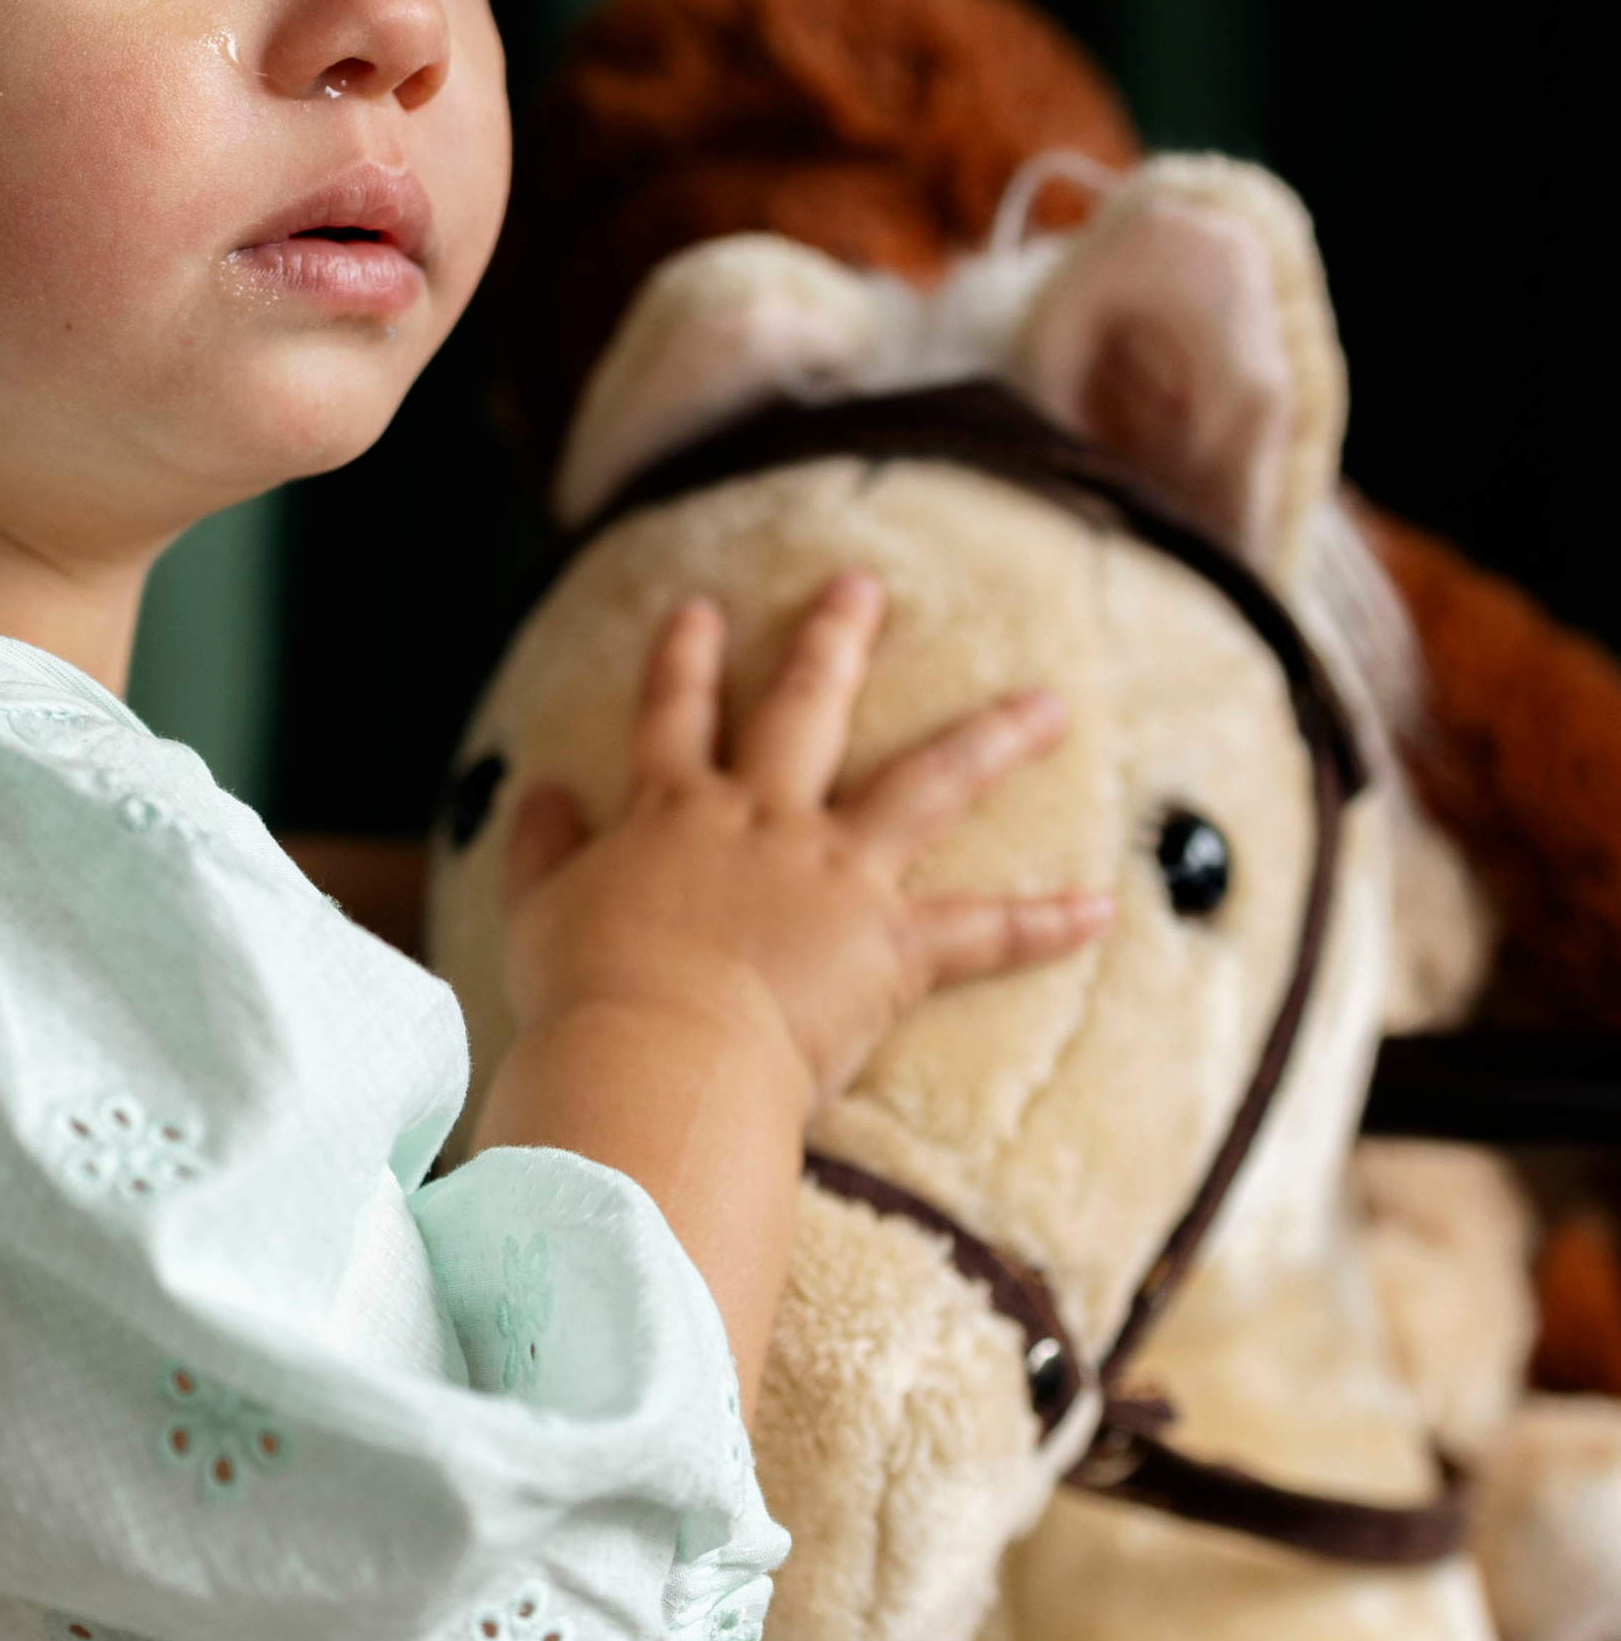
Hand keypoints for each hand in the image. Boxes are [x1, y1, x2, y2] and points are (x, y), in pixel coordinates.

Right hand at [498, 573, 1109, 1103]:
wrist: (653, 1055)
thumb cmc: (587, 996)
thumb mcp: (539, 913)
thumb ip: (541, 850)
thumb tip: (541, 794)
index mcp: (674, 814)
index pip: (676, 716)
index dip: (684, 661)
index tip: (699, 609)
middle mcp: (763, 821)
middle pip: (805, 709)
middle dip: (833, 641)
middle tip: (863, 586)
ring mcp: (835, 874)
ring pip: (927, 784)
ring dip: (992, 739)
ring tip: (1047, 705)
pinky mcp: (889, 944)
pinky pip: (983, 932)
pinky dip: (1045, 924)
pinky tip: (1102, 906)